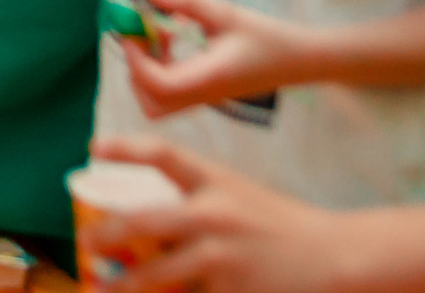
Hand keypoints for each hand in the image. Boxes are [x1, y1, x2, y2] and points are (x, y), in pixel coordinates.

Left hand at [83, 137, 349, 292]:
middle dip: (107, 232)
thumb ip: (199, 202)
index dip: (126, 148)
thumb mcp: (241, 197)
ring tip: (103, 288)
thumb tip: (146, 220)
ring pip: (158, 273)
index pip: (164, 155)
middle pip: (145, 220)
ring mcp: (223, 258)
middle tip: (86, 241)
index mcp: (217, 183)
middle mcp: (215, 216)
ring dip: (126, 284)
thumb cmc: (283, 227)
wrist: (337, 258)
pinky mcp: (234, 292)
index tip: (94, 147)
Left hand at [119, 0, 307, 117]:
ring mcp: (203, 98)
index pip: (159, 84)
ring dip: (147, 70)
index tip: (134, 28)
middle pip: (151, 104)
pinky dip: (160, 68)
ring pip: (158, 103)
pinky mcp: (204, 93)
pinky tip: (175, 38)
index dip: (137, 59)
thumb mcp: (225, 13)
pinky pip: (171, 92)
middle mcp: (203, 95)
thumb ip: (184, 1)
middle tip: (145, 33)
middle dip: (136, 69)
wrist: (299, 60)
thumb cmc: (267, 36)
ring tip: (161, 34)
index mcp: (209, 78)